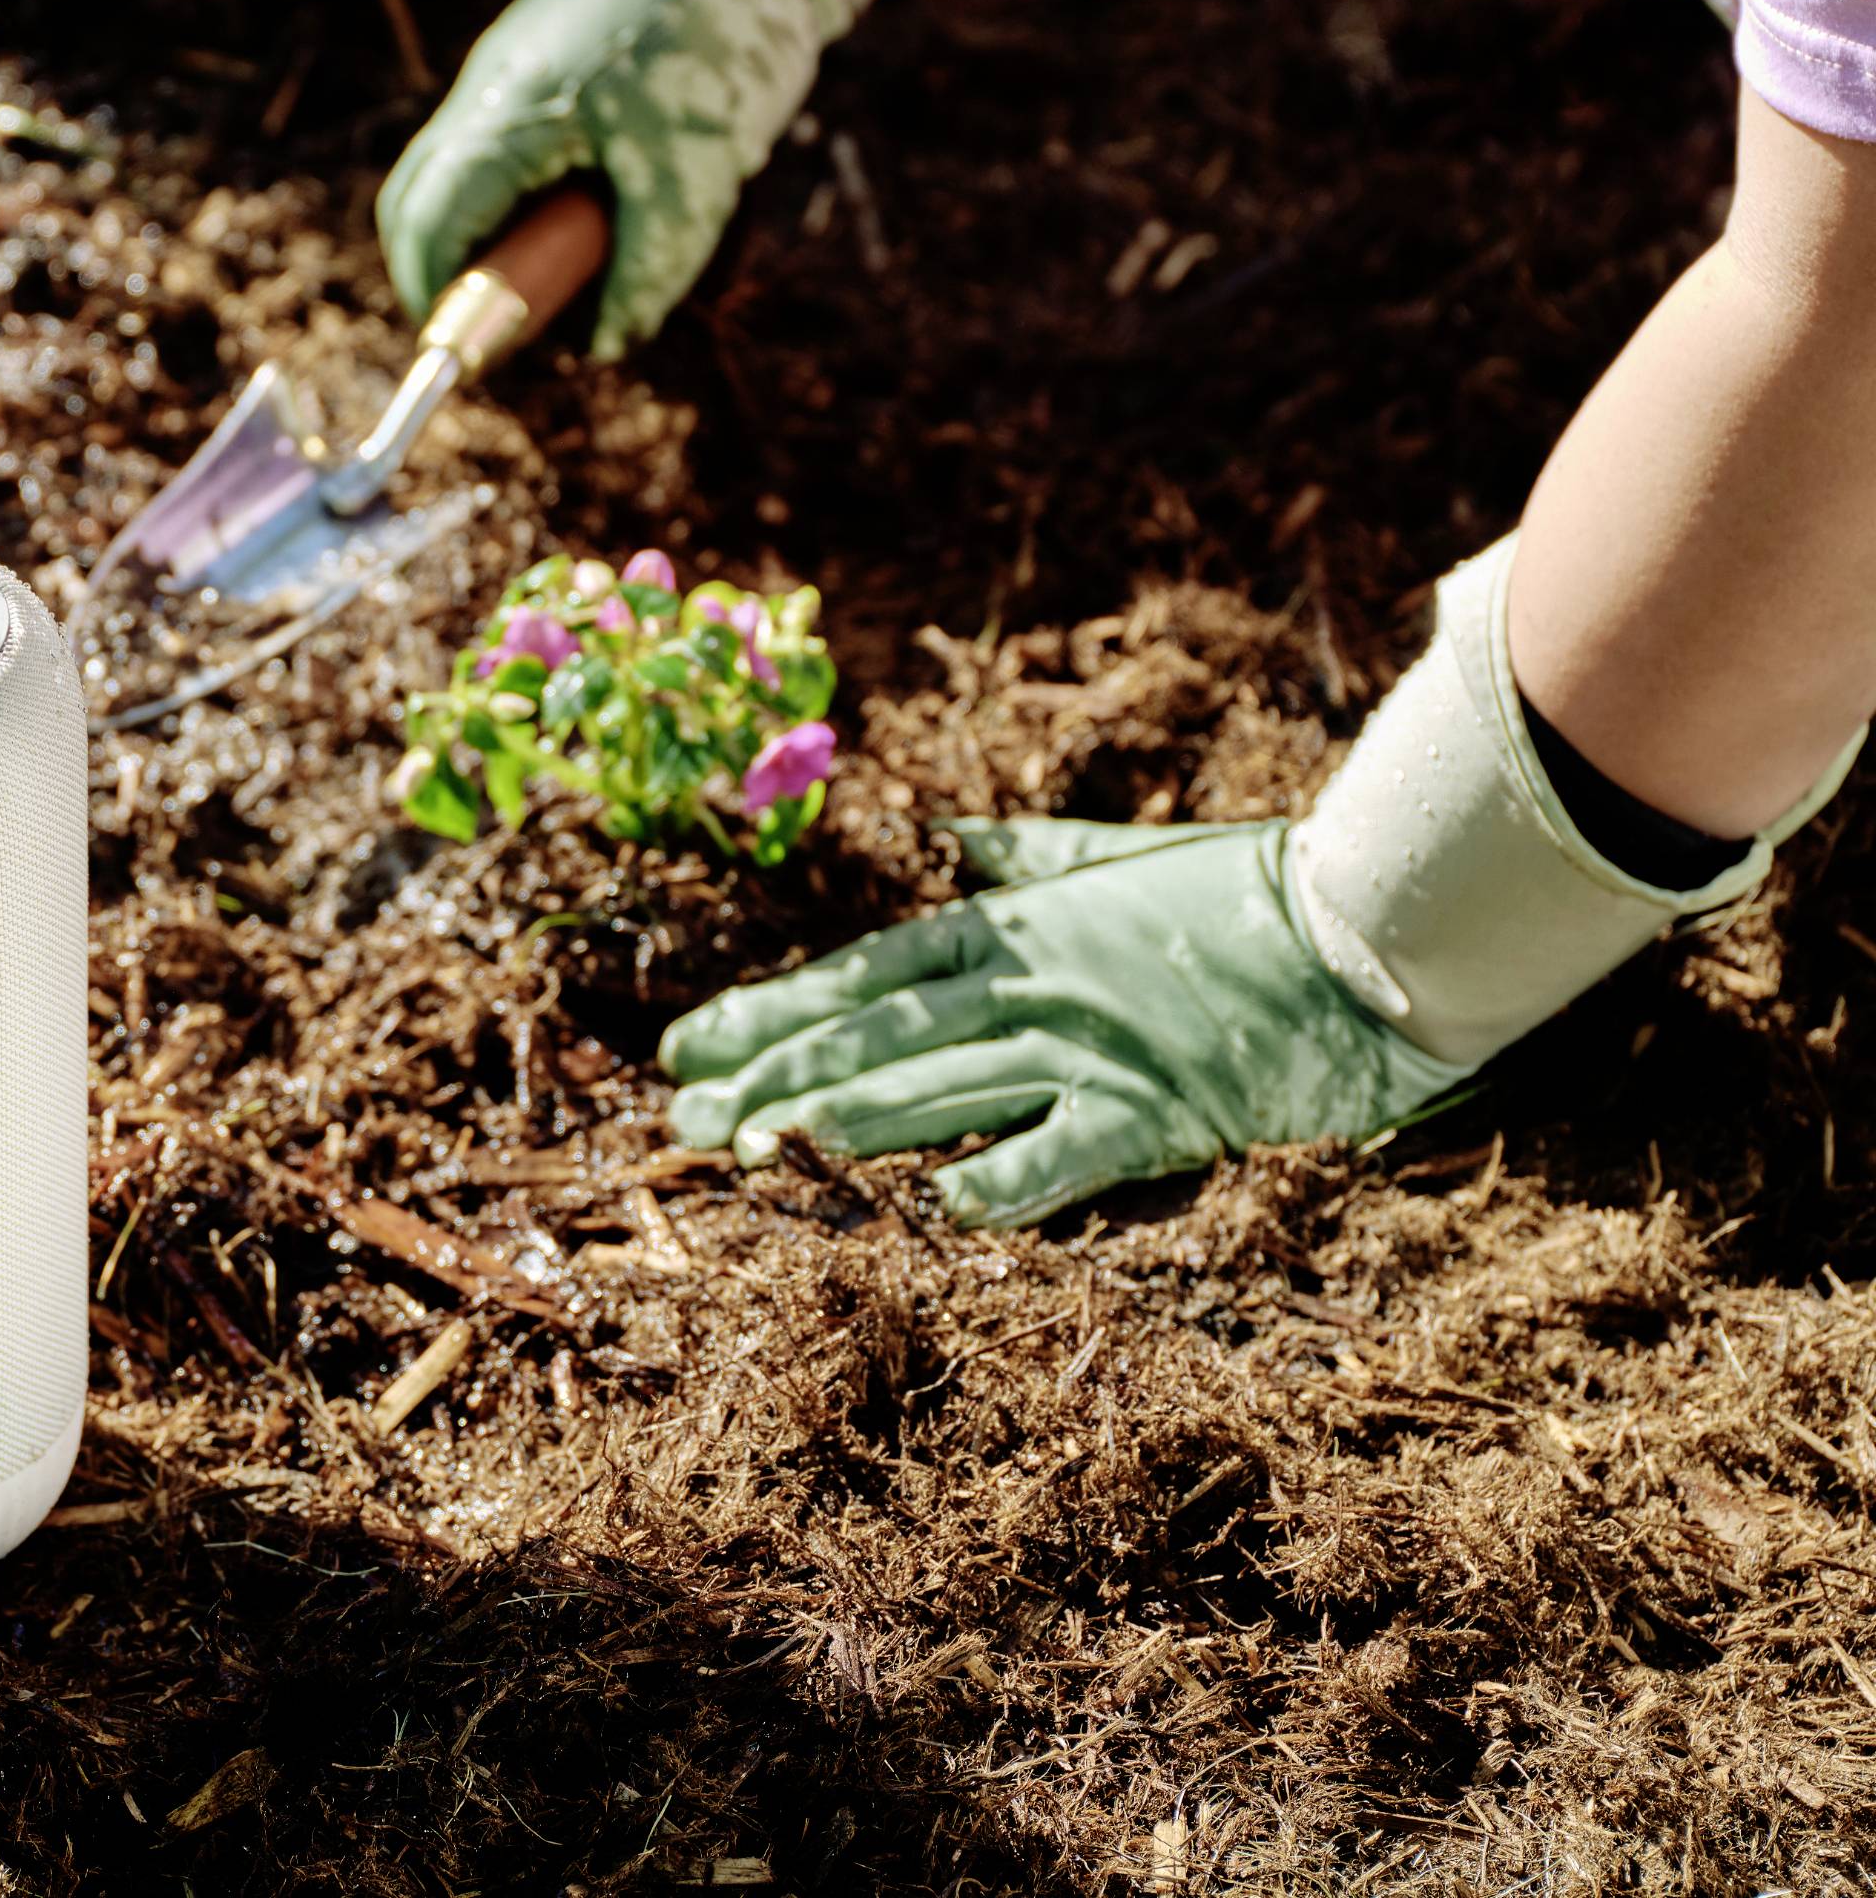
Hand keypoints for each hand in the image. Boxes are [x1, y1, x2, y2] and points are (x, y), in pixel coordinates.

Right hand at [376, 0, 843, 357]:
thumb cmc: (724, 50)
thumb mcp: (697, 182)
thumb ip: (648, 273)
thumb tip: (605, 344)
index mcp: (511, 117)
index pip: (429, 225)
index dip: (436, 297)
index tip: (464, 351)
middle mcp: (492, 87)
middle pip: (419, 199)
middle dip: (446, 269)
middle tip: (496, 323)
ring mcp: (510, 65)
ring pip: (456, 169)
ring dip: (487, 228)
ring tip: (553, 264)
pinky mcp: (539, 56)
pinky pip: (498, 140)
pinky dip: (518, 189)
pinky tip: (582, 202)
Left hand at [659, 820, 1471, 1227]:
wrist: (1377, 921)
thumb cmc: (1252, 886)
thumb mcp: (1123, 857)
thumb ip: (1032, 858)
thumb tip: (959, 845)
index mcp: (1016, 929)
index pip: (860, 976)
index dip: (767, 1013)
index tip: (688, 1045)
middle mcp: (1030, 988)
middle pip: (871, 1039)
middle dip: (766, 1078)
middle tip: (678, 1120)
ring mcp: (1085, 1049)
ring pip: (931, 1090)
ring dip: (831, 1124)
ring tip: (742, 1150)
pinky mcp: (1152, 1109)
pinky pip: (1056, 1156)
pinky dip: (994, 1183)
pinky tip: (924, 1209)